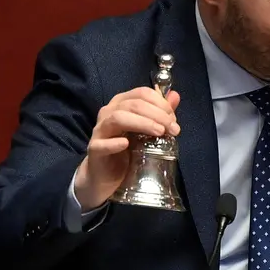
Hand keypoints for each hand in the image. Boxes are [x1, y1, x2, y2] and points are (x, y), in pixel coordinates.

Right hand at [74, 87, 180, 210]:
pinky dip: (114, 143)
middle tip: (173, 128)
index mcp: (122, 103)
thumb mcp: (148, 129)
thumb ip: (160, 112)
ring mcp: (100, 130)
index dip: (160, 103)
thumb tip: (175, 96)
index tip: (173, 118)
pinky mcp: (94, 149)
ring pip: (118, 118)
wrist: (110, 175)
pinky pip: (101, 144)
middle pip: (133, 104)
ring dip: (142, 123)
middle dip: (157, 114)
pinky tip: (126, 144)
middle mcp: (109, 112)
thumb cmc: (129, 149)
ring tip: (159, 132)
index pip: (142, 93)